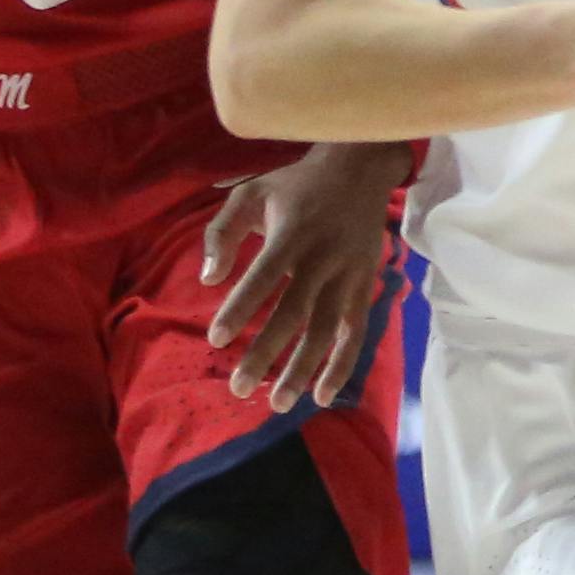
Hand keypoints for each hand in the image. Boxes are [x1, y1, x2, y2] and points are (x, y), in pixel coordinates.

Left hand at [204, 134, 414, 409]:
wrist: (359, 170)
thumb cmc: (295, 186)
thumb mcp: (251, 193)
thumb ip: (221, 232)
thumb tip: (208, 280)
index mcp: (291, 233)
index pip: (263, 276)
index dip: (240, 307)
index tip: (215, 339)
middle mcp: (322, 258)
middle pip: (293, 313)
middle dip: (265, 353)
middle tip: (239, 388)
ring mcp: (348, 276)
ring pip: (326, 330)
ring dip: (303, 369)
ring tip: (279, 403)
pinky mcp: (366, 287)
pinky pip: (356, 333)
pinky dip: (342, 365)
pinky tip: (322, 394)